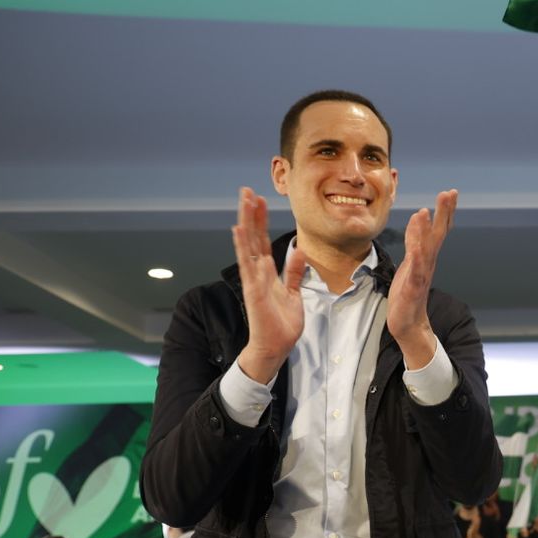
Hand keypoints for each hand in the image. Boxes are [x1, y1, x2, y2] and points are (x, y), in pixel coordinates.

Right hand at [232, 187, 306, 383]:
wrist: (274, 347)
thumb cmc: (281, 324)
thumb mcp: (293, 293)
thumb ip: (293, 272)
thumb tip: (299, 251)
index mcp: (267, 273)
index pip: (262, 241)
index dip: (261, 220)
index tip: (261, 200)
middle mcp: (257, 273)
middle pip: (252, 237)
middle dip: (251, 214)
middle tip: (246, 190)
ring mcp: (253, 280)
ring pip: (248, 246)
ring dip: (246, 223)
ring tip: (244, 202)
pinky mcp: (254, 290)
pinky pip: (248, 265)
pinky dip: (242, 248)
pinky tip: (238, 230)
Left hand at [388, 190, 457, 367]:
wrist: (408, 325)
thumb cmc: (407, 293)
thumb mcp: (409, 261)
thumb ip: (414, 239)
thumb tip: (418, 216)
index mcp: (426, 257)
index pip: (438, 230)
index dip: (445, 211)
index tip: (451, 192)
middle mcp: (427, 263)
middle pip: (438, 235)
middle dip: (444, 214)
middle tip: (450, 193)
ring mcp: (421, 275)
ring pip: (427, 249)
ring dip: (428, 231)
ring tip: (428, 211)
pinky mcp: (411, 288)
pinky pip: (415, 272)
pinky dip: (417, 259)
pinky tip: (417, 248)